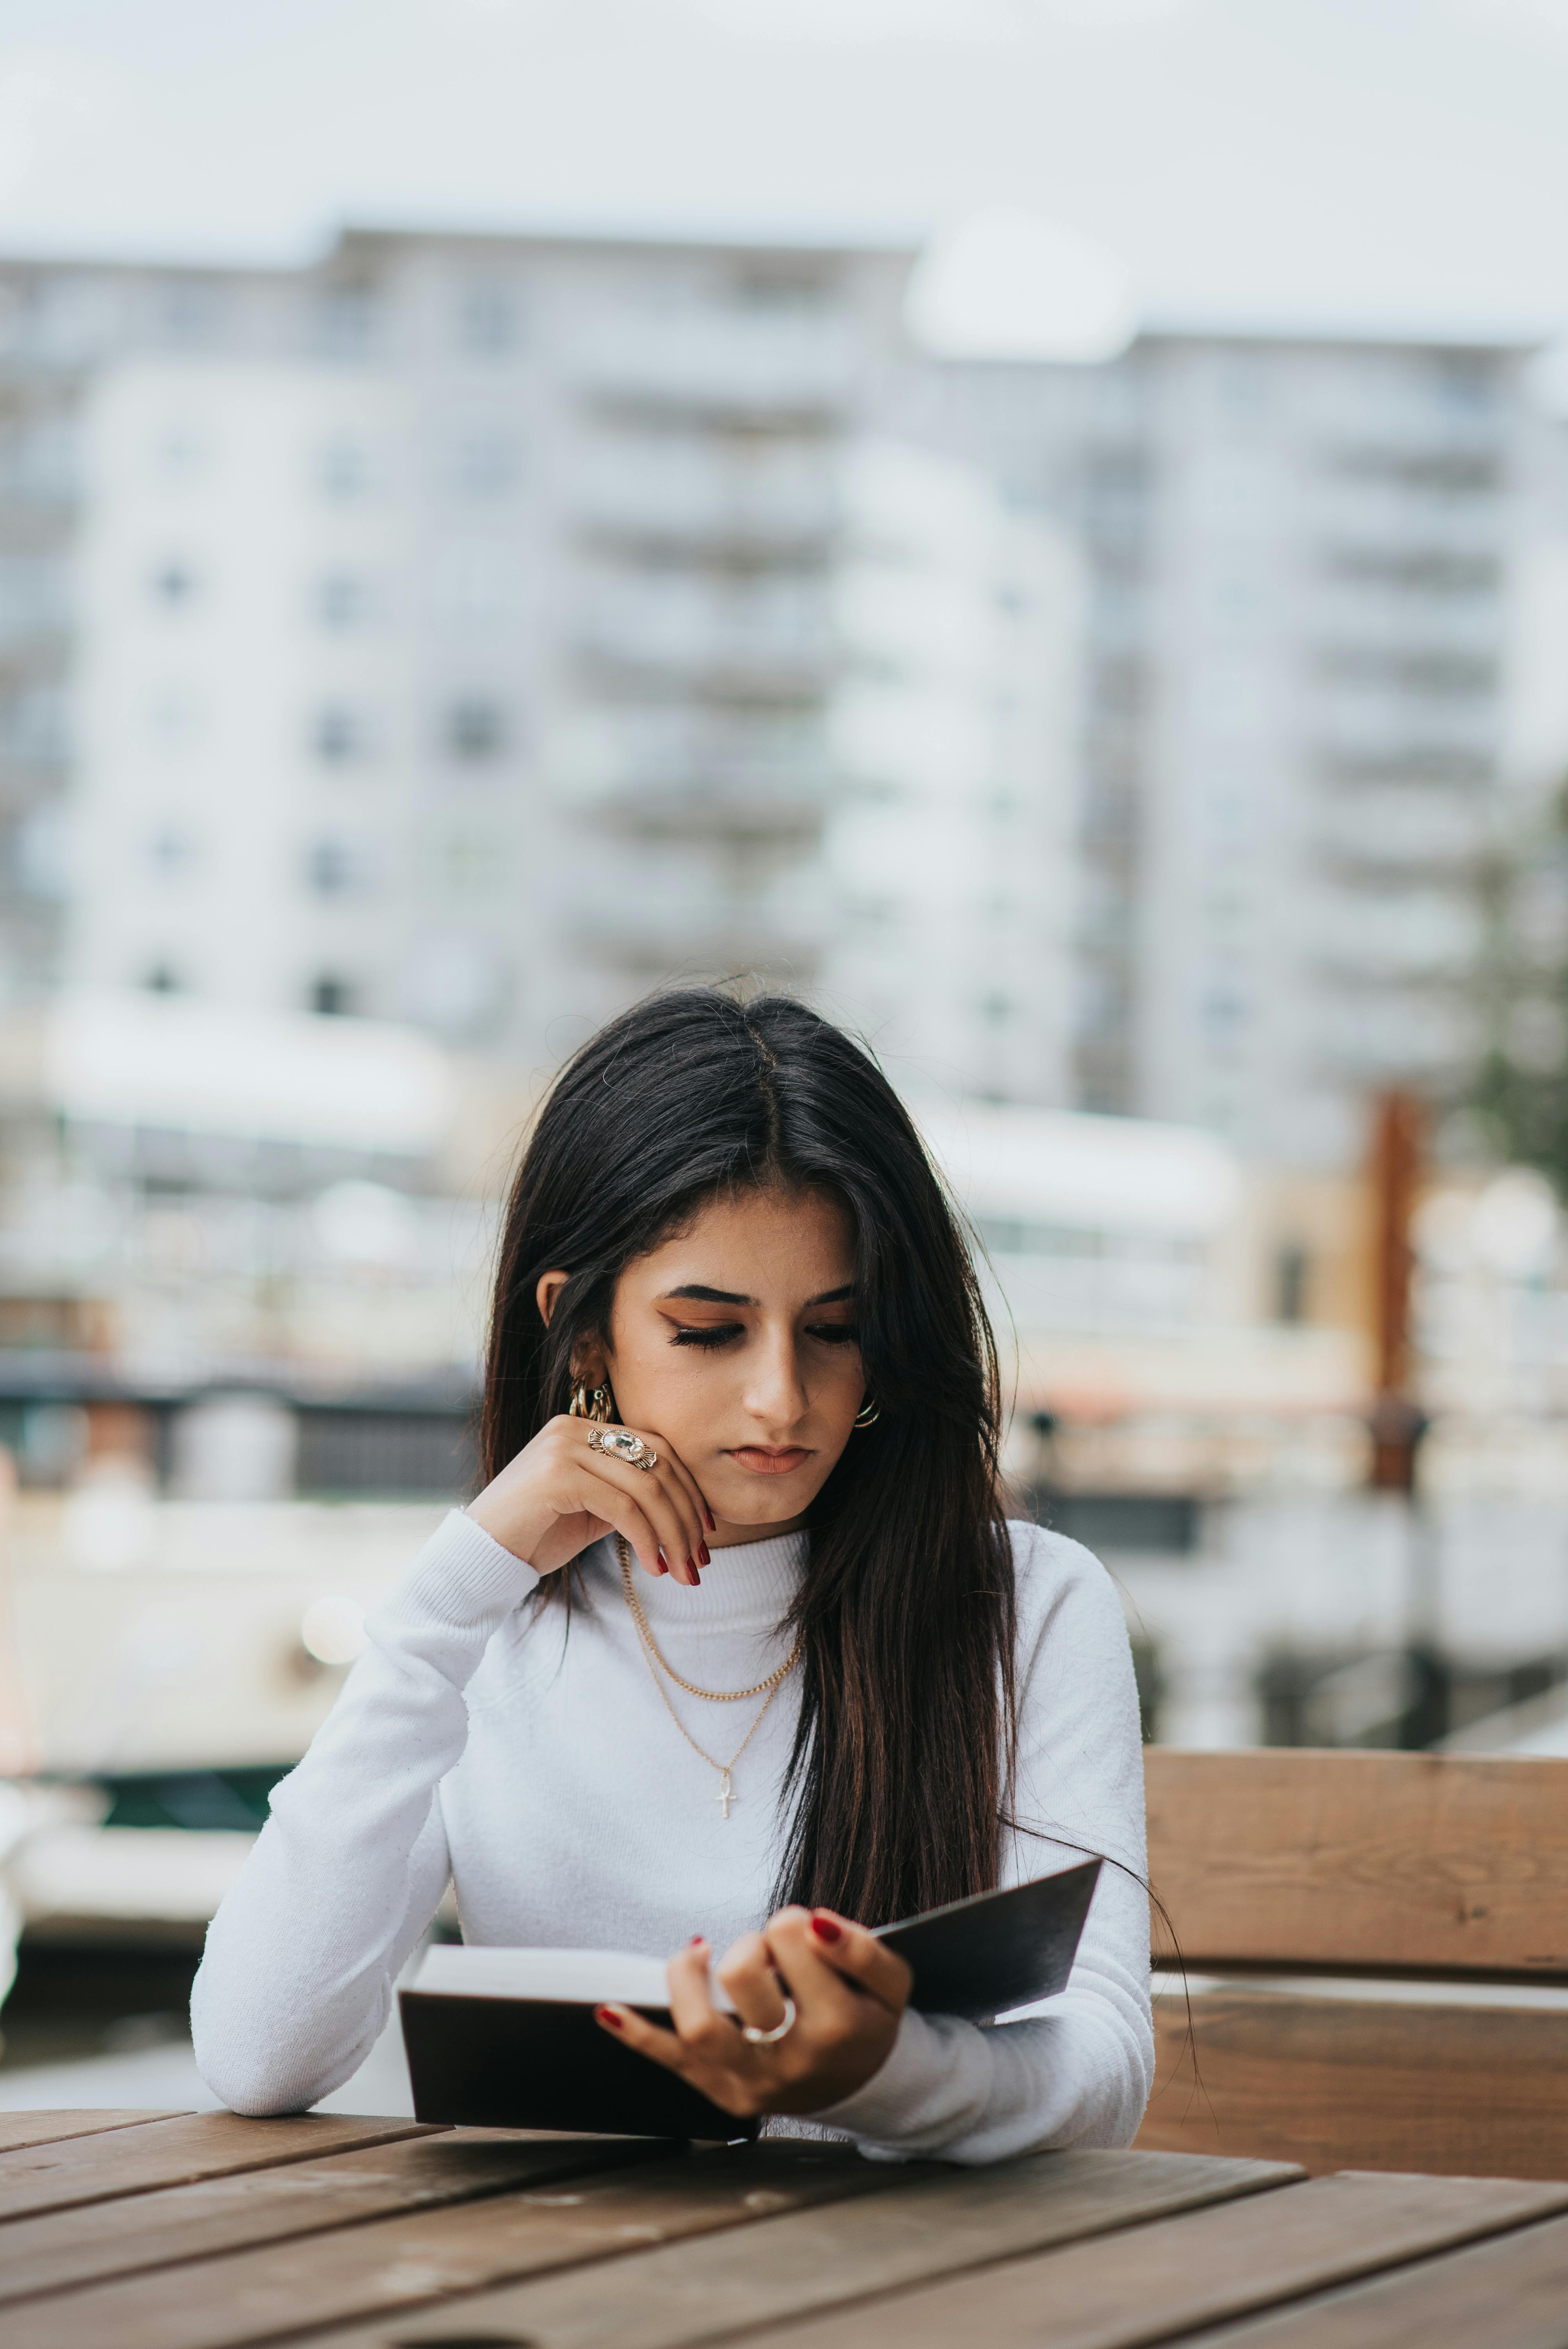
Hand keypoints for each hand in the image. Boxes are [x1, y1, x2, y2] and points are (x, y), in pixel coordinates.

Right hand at [466, 1415, 714, 1584]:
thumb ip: (629, 1498)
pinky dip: (646, 1539)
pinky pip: (621, 1506)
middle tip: (701, 1560)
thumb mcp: (593, 1510)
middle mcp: (575, 1429)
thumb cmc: (537, 1535)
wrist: (481, 1556)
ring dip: (674, 1534)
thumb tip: (685, 1512)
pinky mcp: (557, 1475)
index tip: (708, 1531)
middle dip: (688, 1517)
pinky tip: (654, 1567)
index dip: (690, 1489)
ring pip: (645, 1487)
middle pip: (658, 1466)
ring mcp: (564, 1447)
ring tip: (684, 1571)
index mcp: (585, 1429)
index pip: (658, 1448)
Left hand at [595, 1906, 911, 2118]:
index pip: (792, 1940)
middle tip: (768, 1950)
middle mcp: (790, 2060)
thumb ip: (862, 1948)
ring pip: (699, 2026)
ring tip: (699, 1953)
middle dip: (751, 1943)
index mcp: (837, 2026)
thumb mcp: (891, 1982)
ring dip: (688, 1976)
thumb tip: (814, 1922)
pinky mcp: (721, 2092)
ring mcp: (751, 2082)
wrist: (860, 2083)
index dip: (793, 1922)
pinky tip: (608, 2010)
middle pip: (742, 1976)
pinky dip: (637, 2034)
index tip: (804, 1933)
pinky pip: (671, 2062)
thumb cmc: (868, 2019)